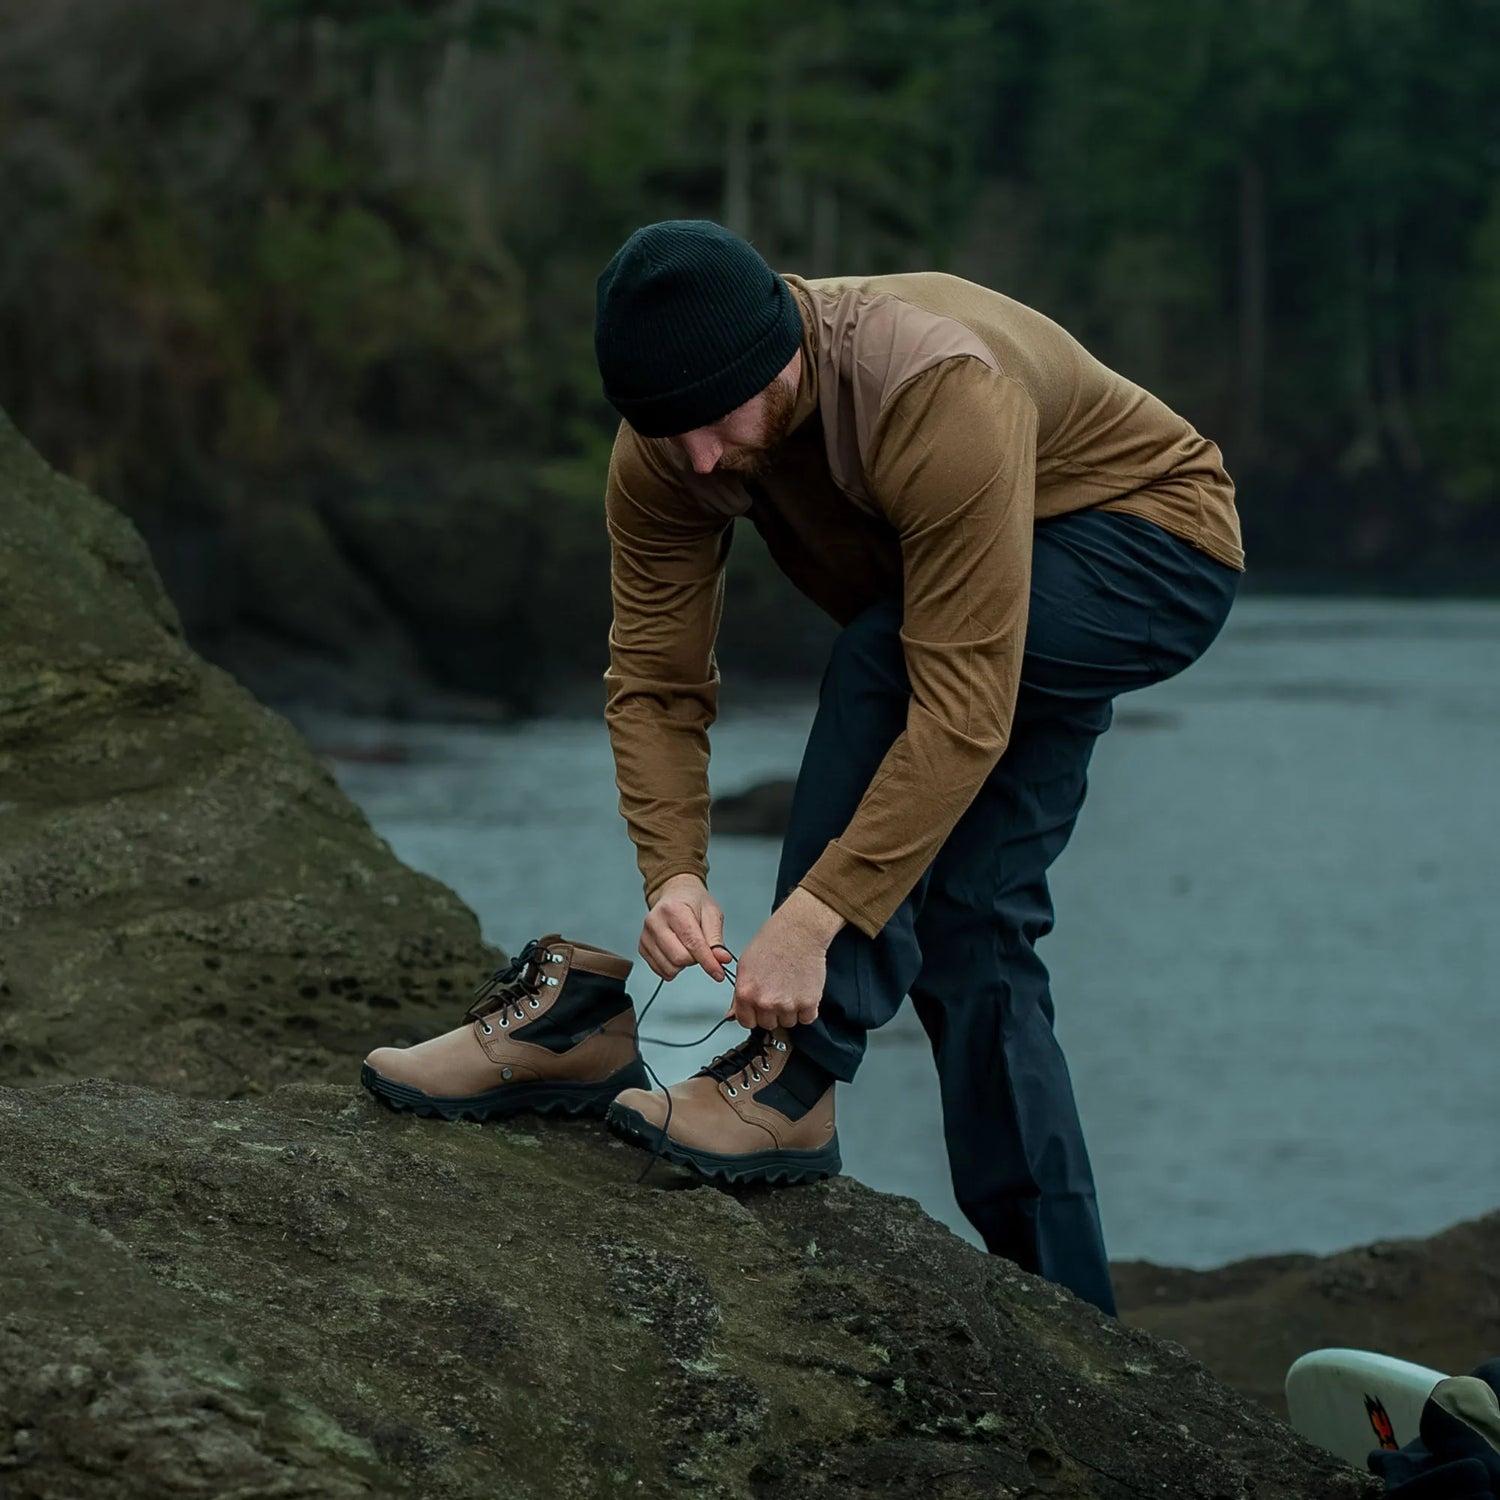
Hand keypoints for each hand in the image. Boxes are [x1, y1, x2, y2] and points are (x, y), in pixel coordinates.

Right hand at [640, 873, 730, 982]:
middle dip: (695, 960)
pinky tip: (677, 953)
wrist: (675, 894)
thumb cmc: (693, 902)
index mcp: (674, 909)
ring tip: (687, 948)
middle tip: (700, 948)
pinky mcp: (642, 947)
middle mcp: (655, 922)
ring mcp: (646, 935)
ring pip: (669, 967)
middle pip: (679, 958)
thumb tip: (722, 960)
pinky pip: (660, 970)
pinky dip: (673, 967)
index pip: (693, 943)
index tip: (719, 973)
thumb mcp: (712, 914)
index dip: (708, 962)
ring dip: (684, 965)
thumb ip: (716, 939)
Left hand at [730, 887, 844, 1030]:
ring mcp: (788, 1005)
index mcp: (746, 993)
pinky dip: (806, 1009)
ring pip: (788, 1022)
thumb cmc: (772, 942)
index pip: (746, 1022)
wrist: (799, 931)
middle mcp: (765, 1002)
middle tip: (777, 992)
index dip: (753, 1014)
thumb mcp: (745, 966)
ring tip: (791, 988)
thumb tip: (733, 1014)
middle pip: (768, 1024)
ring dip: (790, 1011)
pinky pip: (807, 1019)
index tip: (759, 1008)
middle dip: (772, 1012)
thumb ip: (739, 994)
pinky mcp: (808, 1003)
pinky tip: (802, 992)